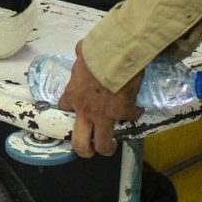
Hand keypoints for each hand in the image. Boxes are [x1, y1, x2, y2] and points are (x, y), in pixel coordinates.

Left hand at [58, 41, 144, 157]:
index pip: (64, 107)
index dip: (71, 107)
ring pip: (103, 144)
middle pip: (80, 143)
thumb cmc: (96, 51)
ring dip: (108, 147)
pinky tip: (136, 108)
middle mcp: (86, 111)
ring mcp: (105, 115)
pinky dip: (134, 114)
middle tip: (90, 148)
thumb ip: (81, 60)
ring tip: (111, 145)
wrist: (116, 55)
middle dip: (84, 150)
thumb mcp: (81, 54)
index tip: (78, 106)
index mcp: (73, 95)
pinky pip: (130, 118)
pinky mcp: (124, 112)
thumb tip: (82, 52)